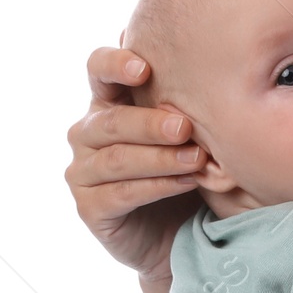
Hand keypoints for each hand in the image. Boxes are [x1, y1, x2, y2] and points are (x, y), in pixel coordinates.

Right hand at [64, 45, 205, 283]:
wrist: (180, 233)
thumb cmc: (187, 169)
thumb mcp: (190, 131)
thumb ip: (187, 99)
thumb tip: (210, 59)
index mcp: (108, 103)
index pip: (98, 71)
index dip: (114, 65)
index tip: (143, 69)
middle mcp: (88, 133)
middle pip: (111, 121)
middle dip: (149, 123)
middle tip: (185, 127)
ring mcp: (83, 172)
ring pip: (116, 159)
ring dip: (159, 158)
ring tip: (197, 158)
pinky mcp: (89, 208)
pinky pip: (120, 194)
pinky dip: (156, 187)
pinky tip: (186, 183)